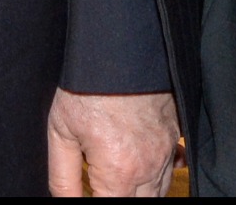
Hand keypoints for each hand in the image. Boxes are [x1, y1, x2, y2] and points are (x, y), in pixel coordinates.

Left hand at [48, 88, 178, 196]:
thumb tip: (65, 203)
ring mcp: (166, 152)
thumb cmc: (86, 85)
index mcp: (118, 172)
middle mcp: (148, 168)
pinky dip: (157, 176)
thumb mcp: (60, 131)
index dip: (96, 202)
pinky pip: (172, 168)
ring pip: (158, 192)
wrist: (120, 46)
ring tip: (115, 179)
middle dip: (117, 197)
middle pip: (139, 204)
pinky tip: (140, 168)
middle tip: (101, 182)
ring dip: (139, 192)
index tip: (91, 189)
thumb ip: (62, 178)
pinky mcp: (175, 135)